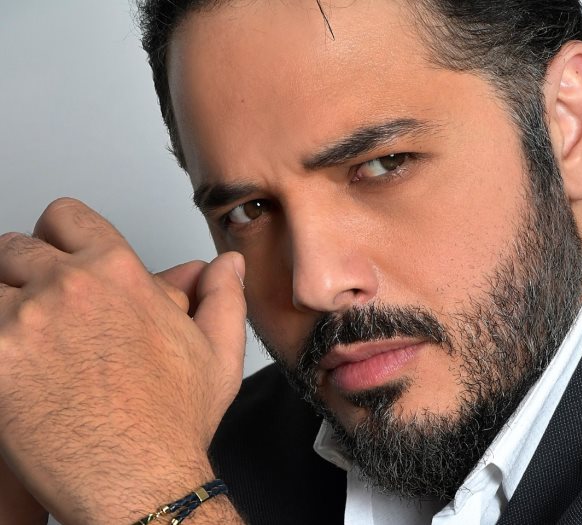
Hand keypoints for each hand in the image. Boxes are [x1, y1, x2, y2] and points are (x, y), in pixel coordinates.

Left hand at [0, 198, 246, 523]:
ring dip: (1, 301)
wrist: (138, 479)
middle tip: (36, 304)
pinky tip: (13, 362)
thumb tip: (228, 265)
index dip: (61, 234)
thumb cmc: (174, 421)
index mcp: (119, 272)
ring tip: (21, 333)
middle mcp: (68, 286)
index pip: (66, 216)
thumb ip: (222, 296)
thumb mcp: (218, 352)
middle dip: (24, 270)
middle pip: (15, 247)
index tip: (58, 257)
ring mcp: (24, 321)